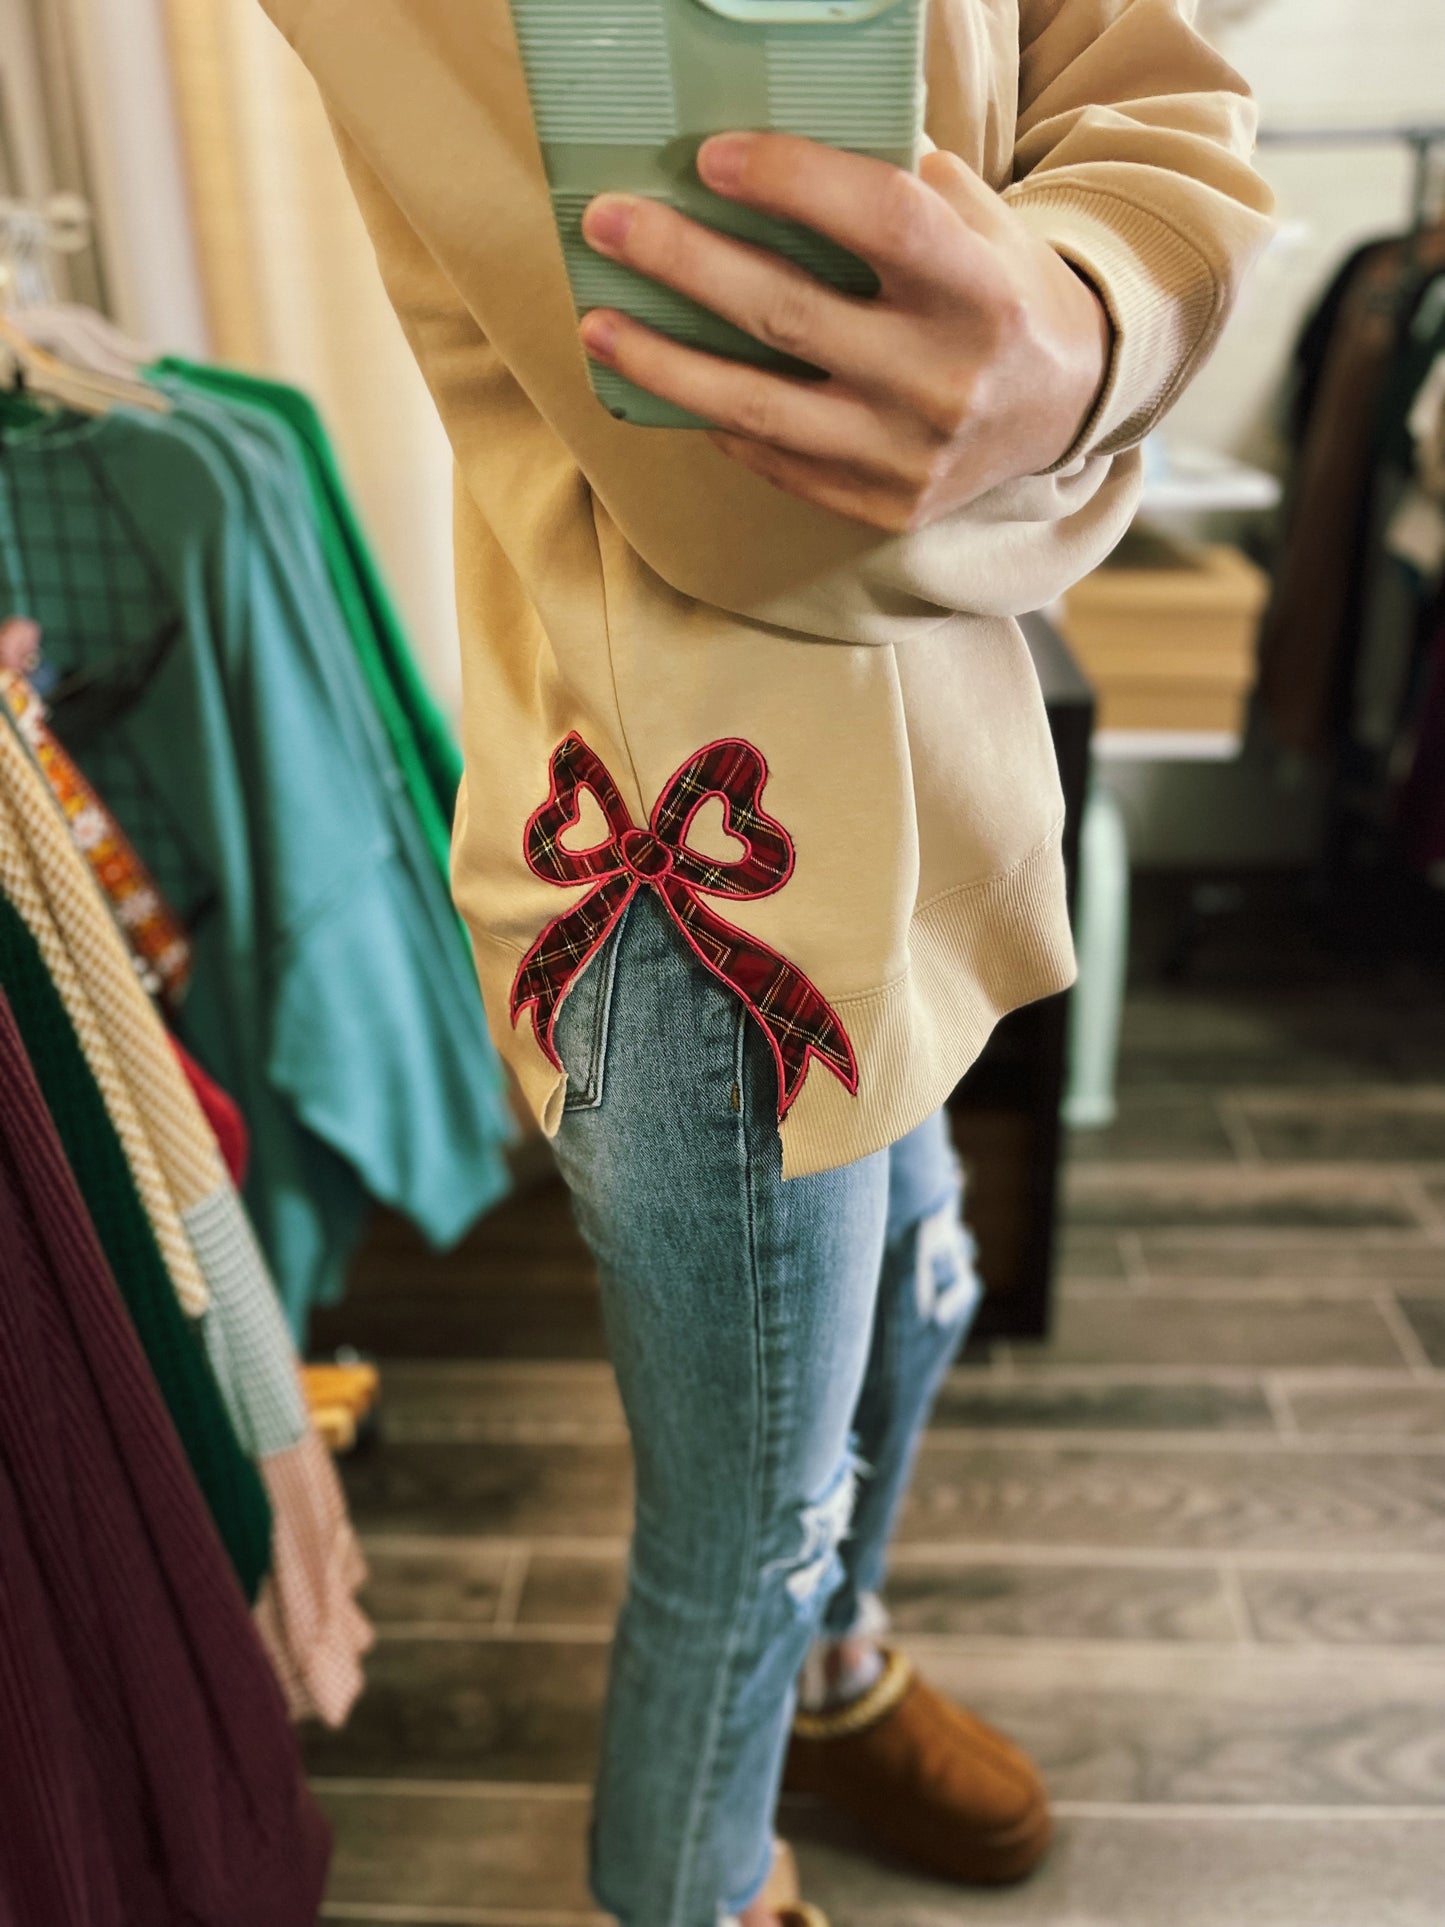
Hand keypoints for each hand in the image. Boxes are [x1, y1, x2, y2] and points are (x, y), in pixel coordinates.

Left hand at [578, 133, 1111, 533]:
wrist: (1065, 410)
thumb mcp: (978, 224)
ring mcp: (908, 454)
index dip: (790, 181)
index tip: (710, 156)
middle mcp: (943, 379)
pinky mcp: (883, 505)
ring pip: (759, 407)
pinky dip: (715, 419)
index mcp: (980, 290)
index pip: (879, 220)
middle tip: (608, 223)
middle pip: (789, 313)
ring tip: (597, 323)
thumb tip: (771, 151)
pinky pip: (776, 460)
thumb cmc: (1001, 293)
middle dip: (684, 262)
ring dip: (663, 362)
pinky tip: (665, 381)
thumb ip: (898, 186)